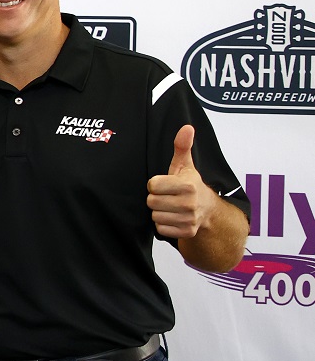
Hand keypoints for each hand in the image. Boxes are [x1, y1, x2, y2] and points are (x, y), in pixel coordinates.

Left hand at [147, 125, 216, 239]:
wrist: (208, 210)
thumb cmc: (191, 185)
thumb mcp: (185, 165)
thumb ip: (182, 146)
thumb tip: (187, 127)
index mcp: (187, 185)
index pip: (152, 185)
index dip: (156, 184)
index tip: (165, 184)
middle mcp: (189, 203)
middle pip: (151, 201)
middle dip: (156, 198)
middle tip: (168, 196)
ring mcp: (188, 219)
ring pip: (154, 216)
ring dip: (159, 212)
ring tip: (171, 206)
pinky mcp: (186, 232)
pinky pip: (160, 229)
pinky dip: (164, 224)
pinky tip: (173, 217)